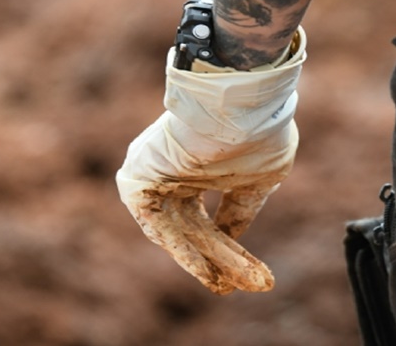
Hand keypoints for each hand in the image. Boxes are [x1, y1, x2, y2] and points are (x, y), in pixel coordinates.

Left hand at [116, 28, 305, 294]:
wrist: (237, 108)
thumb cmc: (255, 136)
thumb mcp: (258, 179)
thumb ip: (241, 209)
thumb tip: (232, 240)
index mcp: (200, 168)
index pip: (210, 219)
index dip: (231, 250)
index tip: (257, 278)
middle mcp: (174, 174)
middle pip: (196, 229)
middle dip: (222, 260)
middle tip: (242, 286)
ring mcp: (154, 176)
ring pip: (181, 230)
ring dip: (206, 260)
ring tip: (229, 286)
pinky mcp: (137, 179)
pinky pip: (157, 225)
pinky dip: (181, 250)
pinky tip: (207, 272)